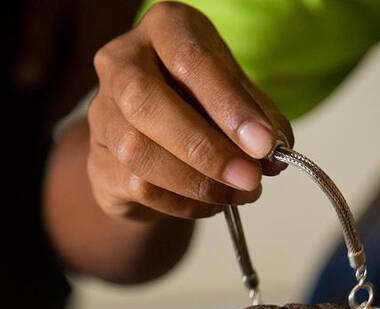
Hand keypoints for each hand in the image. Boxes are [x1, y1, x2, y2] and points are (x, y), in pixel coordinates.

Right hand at [88, 2, 293, 221]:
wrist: (157, 141)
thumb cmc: (200, 107)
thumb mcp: (236, 98)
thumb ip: (259, 120)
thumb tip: (275, 155)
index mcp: (163, 29)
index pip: (190, 60)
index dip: (230, 105)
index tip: (264, 144)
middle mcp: (122, 62)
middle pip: (148, 103)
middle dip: (206, 149)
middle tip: (250, 177)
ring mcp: (103, 114)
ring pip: (138, 152)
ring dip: (197, 183)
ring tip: (238, 194)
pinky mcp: (98, 163)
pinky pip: (138, 187)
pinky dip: (183, 203)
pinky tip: (212, 203)